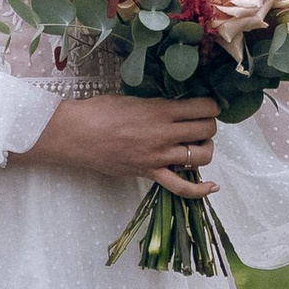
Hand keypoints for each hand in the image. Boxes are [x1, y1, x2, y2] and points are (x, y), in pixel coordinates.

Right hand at [25, 93, 219, 192]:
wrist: (75, 134)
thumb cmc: (99, 111)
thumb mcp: (134, 99)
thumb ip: (158, 105)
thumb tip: (176, 108)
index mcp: (161, 110)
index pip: (204, 107)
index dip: (212, 106)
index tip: (208, 106)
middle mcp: (164, 134)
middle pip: (207, 131)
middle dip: (208, 125)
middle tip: (200, 123)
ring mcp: (158, 156)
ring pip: (201, 156)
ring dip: (205, 149)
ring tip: (197, 144)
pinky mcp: (149, 173)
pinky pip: (181, 187)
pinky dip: (199, 190)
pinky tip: (212, 187)